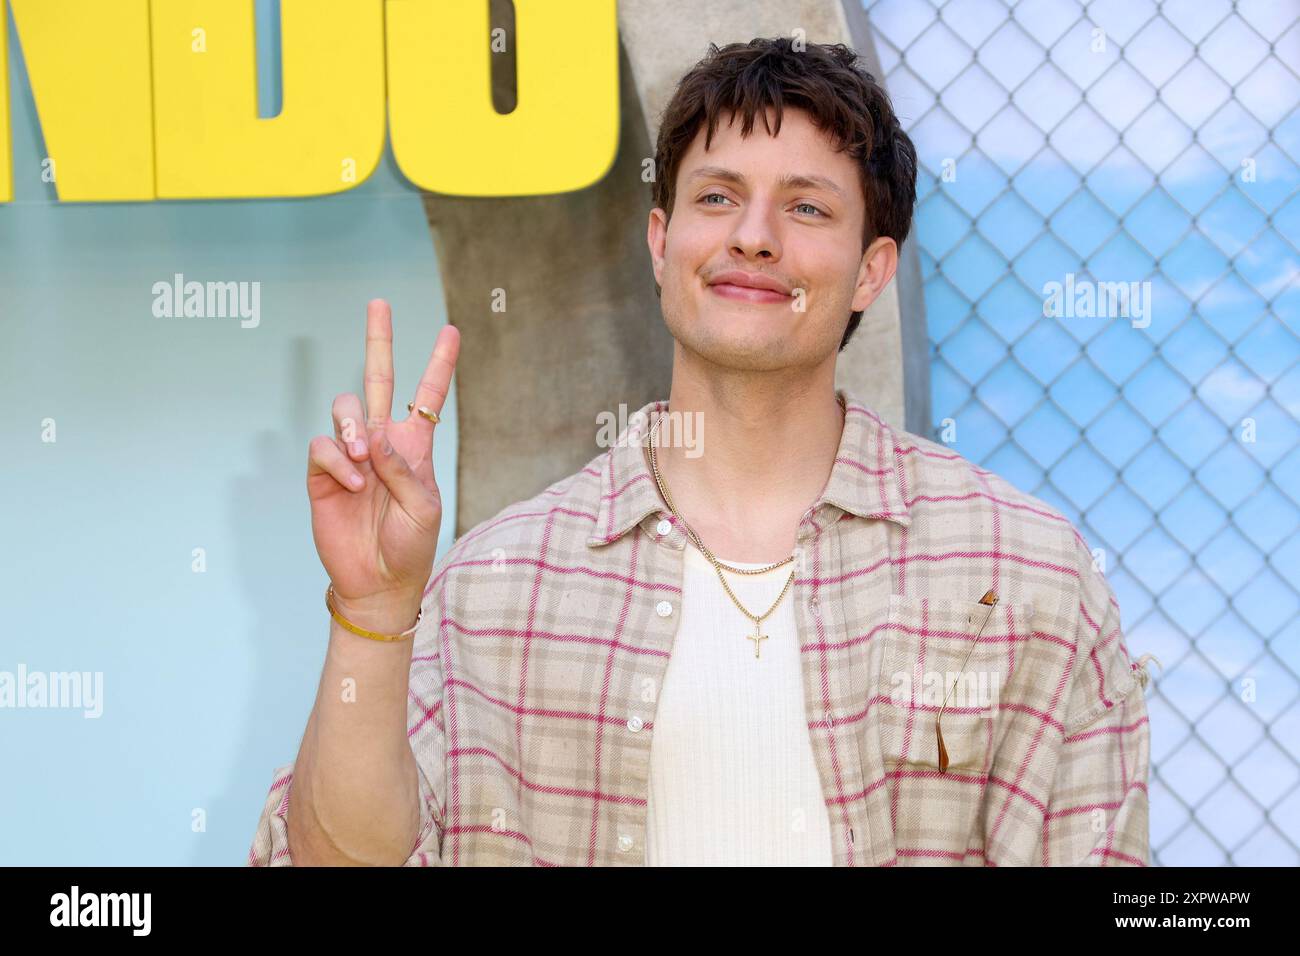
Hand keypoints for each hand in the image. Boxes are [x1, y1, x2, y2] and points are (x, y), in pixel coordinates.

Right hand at [306, 299, 459, 631]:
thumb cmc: (410, 544)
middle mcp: (382, 442)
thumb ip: (403, 467)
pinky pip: (323, 447)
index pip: (427, 396)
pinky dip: (337, 462)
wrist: (378, 580)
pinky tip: (352, 485)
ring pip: (345, 409)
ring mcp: (350, 455)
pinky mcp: (323, 473)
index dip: (439, 364)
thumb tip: (376, 434)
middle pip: (377, 379)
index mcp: (414, 446)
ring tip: (363, 459)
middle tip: (380, 303)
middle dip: (379, 340)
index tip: (451, 331)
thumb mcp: (423, 506)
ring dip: (353, 427)